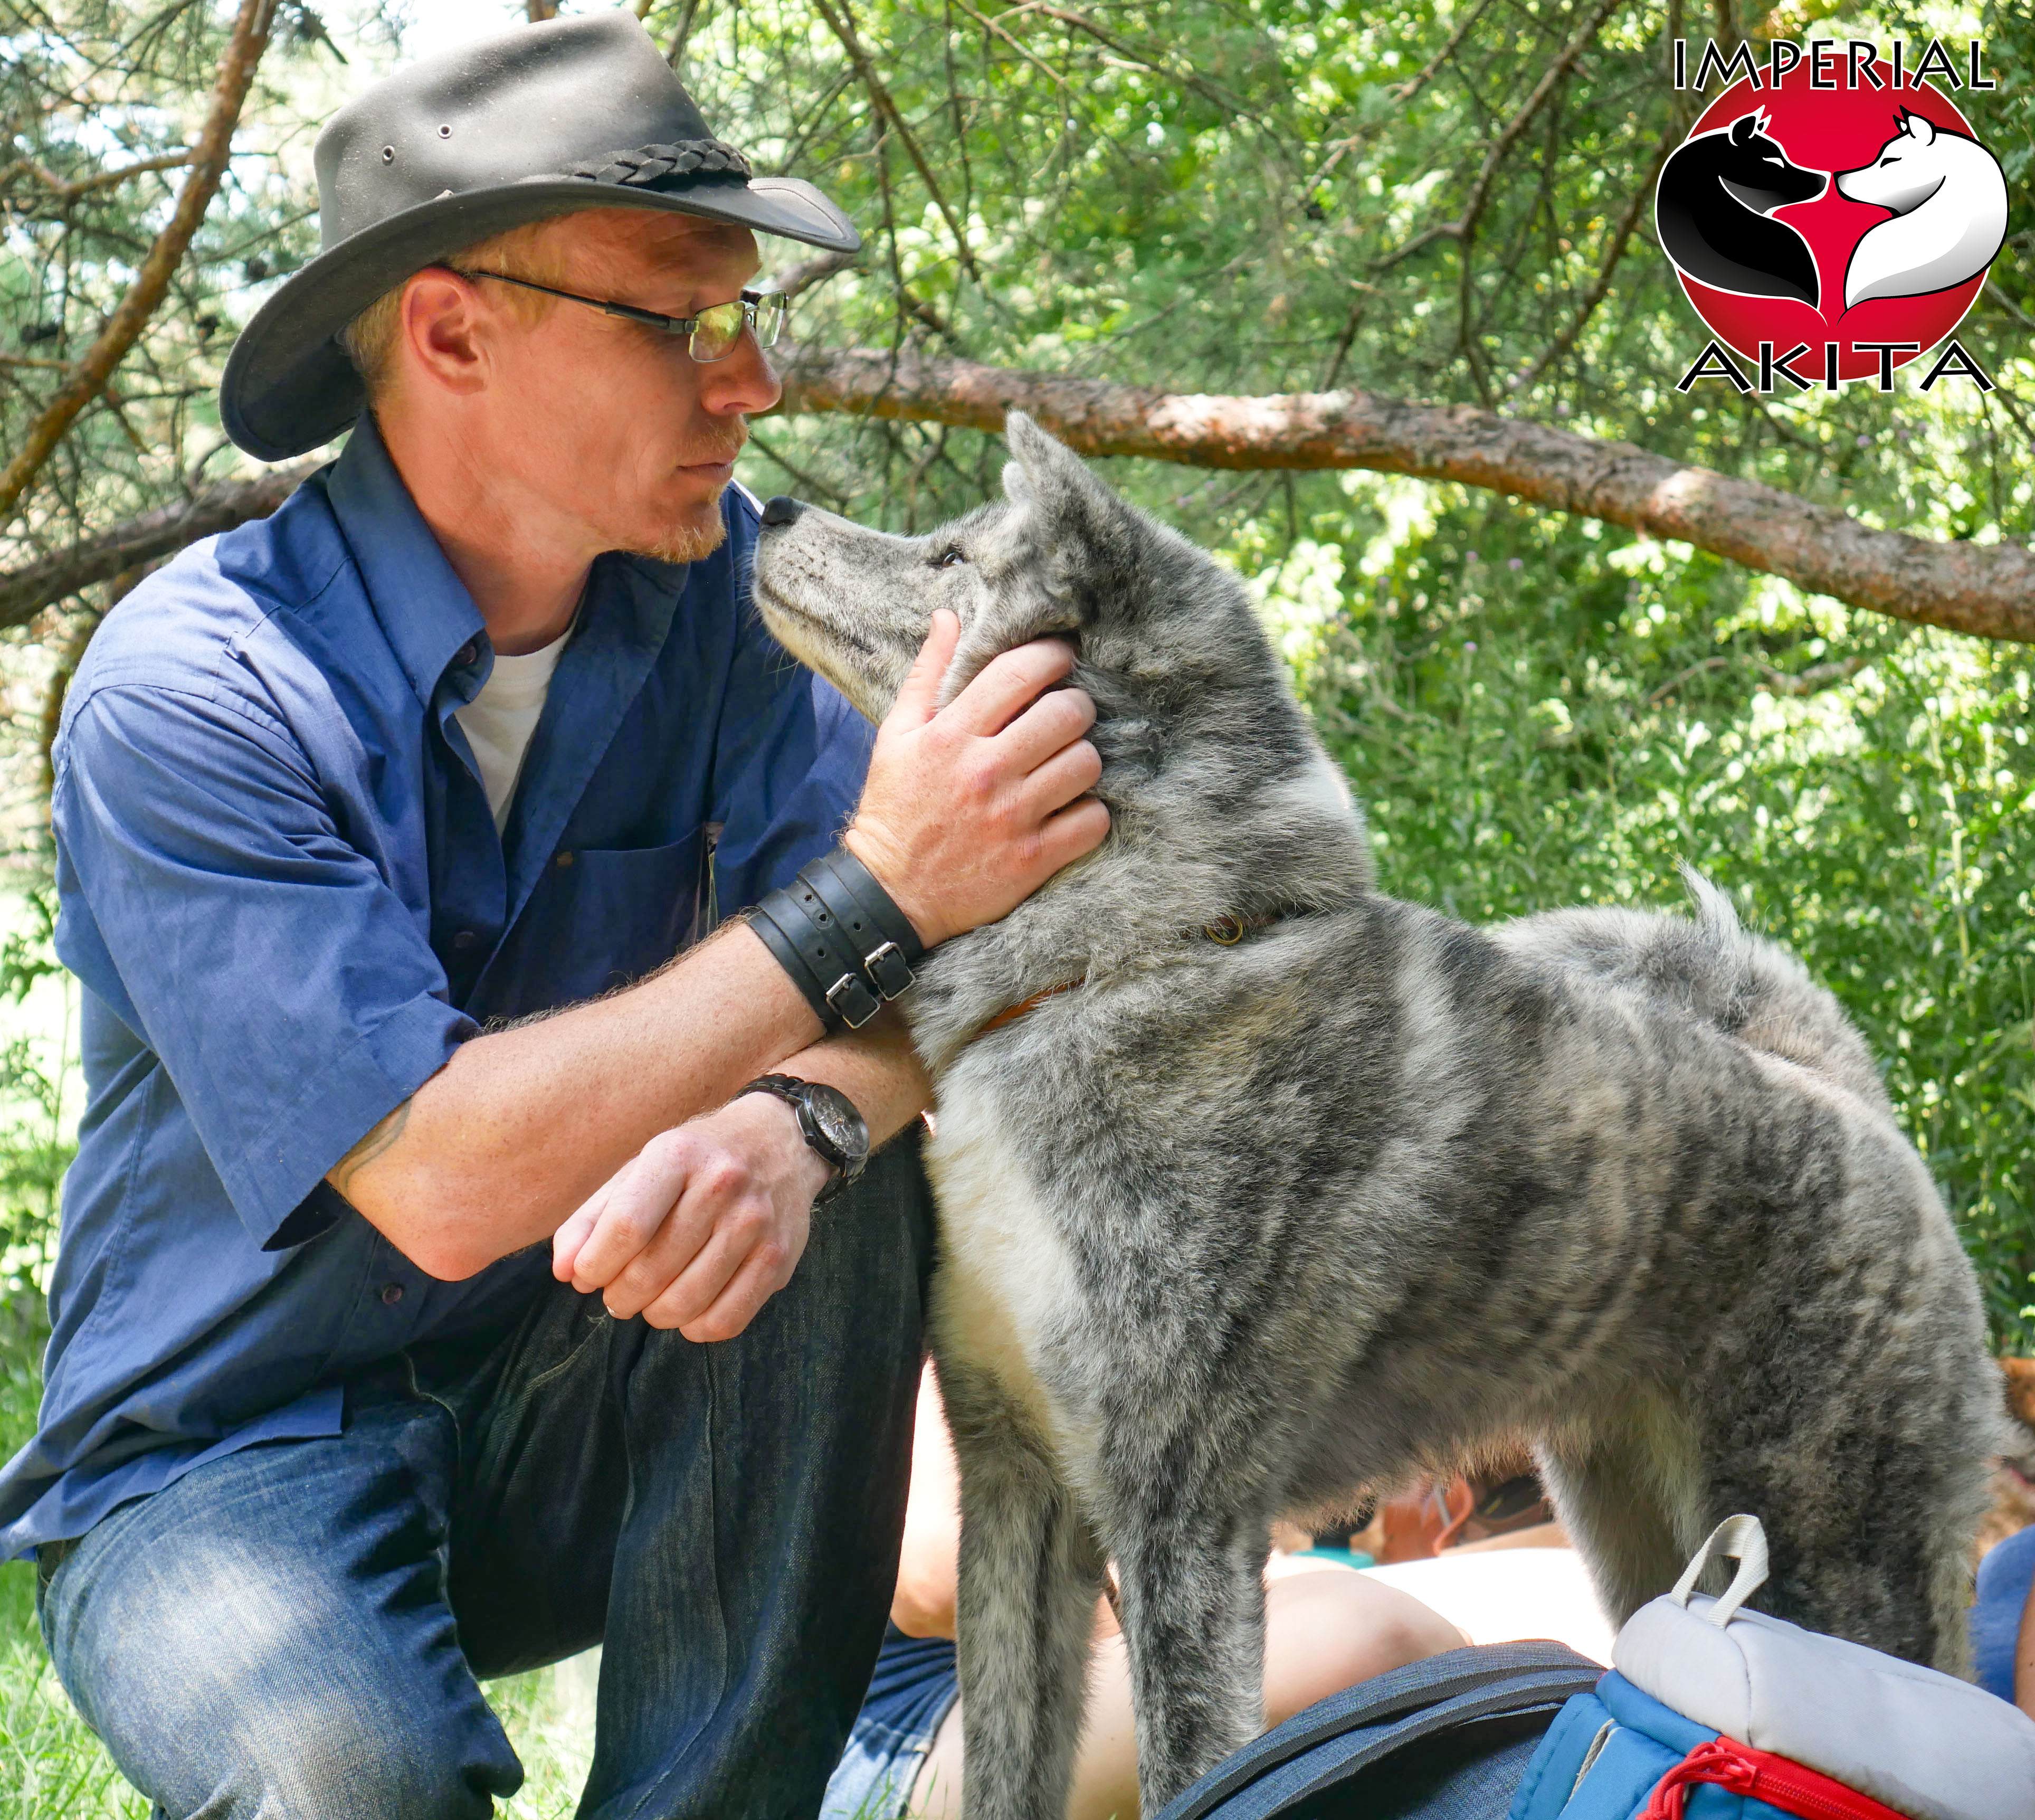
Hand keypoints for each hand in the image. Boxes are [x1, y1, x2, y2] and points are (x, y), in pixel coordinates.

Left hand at [549, 1093, 831, 1340]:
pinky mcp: (779, 1257)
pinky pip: (725, 1320)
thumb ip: (592, 1218)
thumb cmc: (694, 1161)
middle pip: (650, 1272)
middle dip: (619, 1296)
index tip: (586, 1276)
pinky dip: (695, 1328)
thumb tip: (563, 1272)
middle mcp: (722, 1185)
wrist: (780, 1141)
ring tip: (649, 1300)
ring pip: (685, 1303)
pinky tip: (687, 1310)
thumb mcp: (638, 1170)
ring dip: (653, 1314)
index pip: (626, 1227)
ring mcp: (756, 1223)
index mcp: (678, 1155)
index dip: (595, 1265)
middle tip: (616, 1293)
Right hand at [844, 610, 1109, 947]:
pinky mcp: (1033, 859)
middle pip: (1068, 713)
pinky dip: (1090, 812)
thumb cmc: (894, 807)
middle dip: (1076, 707)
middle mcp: (985, 772)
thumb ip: (927, 674)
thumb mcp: (896, 735)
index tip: (1061, 659)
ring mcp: (1012, 817)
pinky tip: (1071, 808)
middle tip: (1066, 716)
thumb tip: (949, 617)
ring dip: (1084, 758)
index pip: (1021, 672)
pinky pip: (1093, 820)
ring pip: (1086, 763)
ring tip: (1066, 763)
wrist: (888, 893)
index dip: (1053, 656)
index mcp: (951, 735)